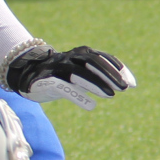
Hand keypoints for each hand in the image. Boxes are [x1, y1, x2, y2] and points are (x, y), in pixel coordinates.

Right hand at [5, 44, 136, 109]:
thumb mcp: (82, 73)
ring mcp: (57, 67)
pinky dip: (78, 95)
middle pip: (92, 62)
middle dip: (110, 75)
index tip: (132, 83)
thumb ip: (101, 75)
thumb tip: (128, 83)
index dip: (118, 69)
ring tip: (111, 95)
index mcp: (81, 53)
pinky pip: (63, 87)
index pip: (103, 58)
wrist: (28, 74)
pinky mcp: (46, 80)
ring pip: (78, 73)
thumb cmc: (62, 75)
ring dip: (96, 83)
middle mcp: (70, 57)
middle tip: (124, 88)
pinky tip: (91, 106)